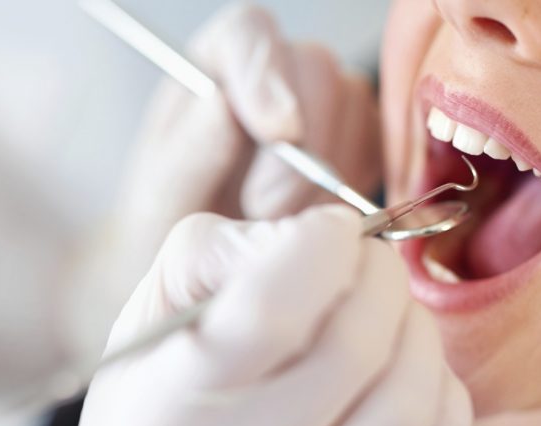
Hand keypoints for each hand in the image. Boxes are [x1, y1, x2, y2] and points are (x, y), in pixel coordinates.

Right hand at [0, 206, 471, 425]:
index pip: (271, 311)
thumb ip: (216, 256)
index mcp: (168, 404)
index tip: (329, 231)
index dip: (323, 246)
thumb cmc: (142, 420)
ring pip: (406, 410)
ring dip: (419, 337)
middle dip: (381, 278)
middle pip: (352, 351)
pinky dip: (444, 407)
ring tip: (394, 317)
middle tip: (369, 264)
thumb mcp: (144, 324)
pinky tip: (417, 380)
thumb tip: (311, 236)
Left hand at [112, 3, 382, 281]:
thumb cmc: (169, 227)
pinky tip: (311, 224)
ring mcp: (322, 108)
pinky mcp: (357, 147)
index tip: (280, 133)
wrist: (198, 277)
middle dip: (298, 150)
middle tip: (264, 211)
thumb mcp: (160, 200)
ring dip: (324, 181)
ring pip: (355, 112)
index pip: (249, 34)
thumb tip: (222, 102)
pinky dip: (354, 193)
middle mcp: (273, 75)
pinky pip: (380, 152)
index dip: (269, 76)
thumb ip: (189, 152)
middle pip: (316, 71)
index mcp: (213, 67)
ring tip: (277, 226)